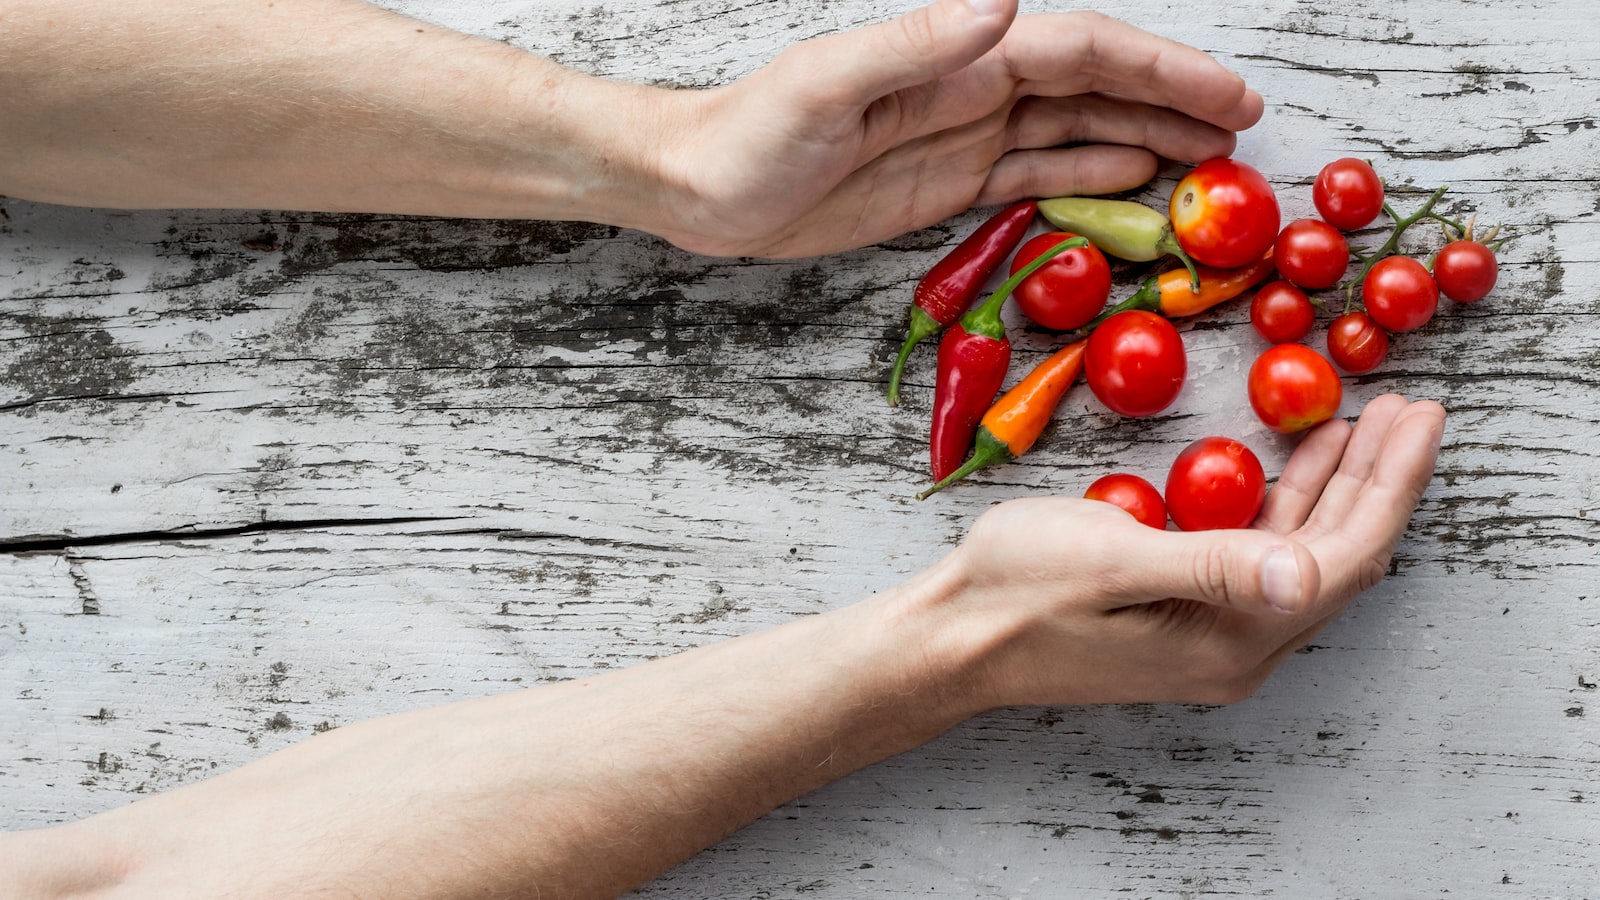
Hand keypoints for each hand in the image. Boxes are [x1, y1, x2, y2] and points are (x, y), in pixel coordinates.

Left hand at [643, 0, 1262, 256]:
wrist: (699, 185)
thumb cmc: (749, 133)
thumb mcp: (827, 85)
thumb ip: (917, 45)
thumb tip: (1004, 3)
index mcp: (957, 58)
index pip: (1079, 53)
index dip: (1158, 70)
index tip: (1225, 98)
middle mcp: (972, 90)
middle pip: (1096, 87)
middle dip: (1173, 102)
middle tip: (1245, 134)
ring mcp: (964, 137)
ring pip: (1077, 131)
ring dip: (1146, 140)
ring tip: (1211, 162)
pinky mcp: (946, 185)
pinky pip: (1036, 176)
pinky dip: (1090, 177)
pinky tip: (1134, 181)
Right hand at [937, 394, 1444, 707]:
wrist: (951, 637)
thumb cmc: (1015, 591)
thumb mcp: (1110, 560)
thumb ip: (1211, 566)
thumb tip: (1305, 574)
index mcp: (1228, 640)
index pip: (1341, 559)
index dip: (1388, 486)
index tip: (1418, 419)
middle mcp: (1235, 650)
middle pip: (1337, 559)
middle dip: (1378, 481)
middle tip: (1410, 409)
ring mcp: (1212, 638)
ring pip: (1304, 557)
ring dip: (1338, 489)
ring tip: (1368, 423)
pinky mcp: (1187, 620)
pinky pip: (1263, 560)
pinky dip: (1289, 504)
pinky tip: (1296, 462)